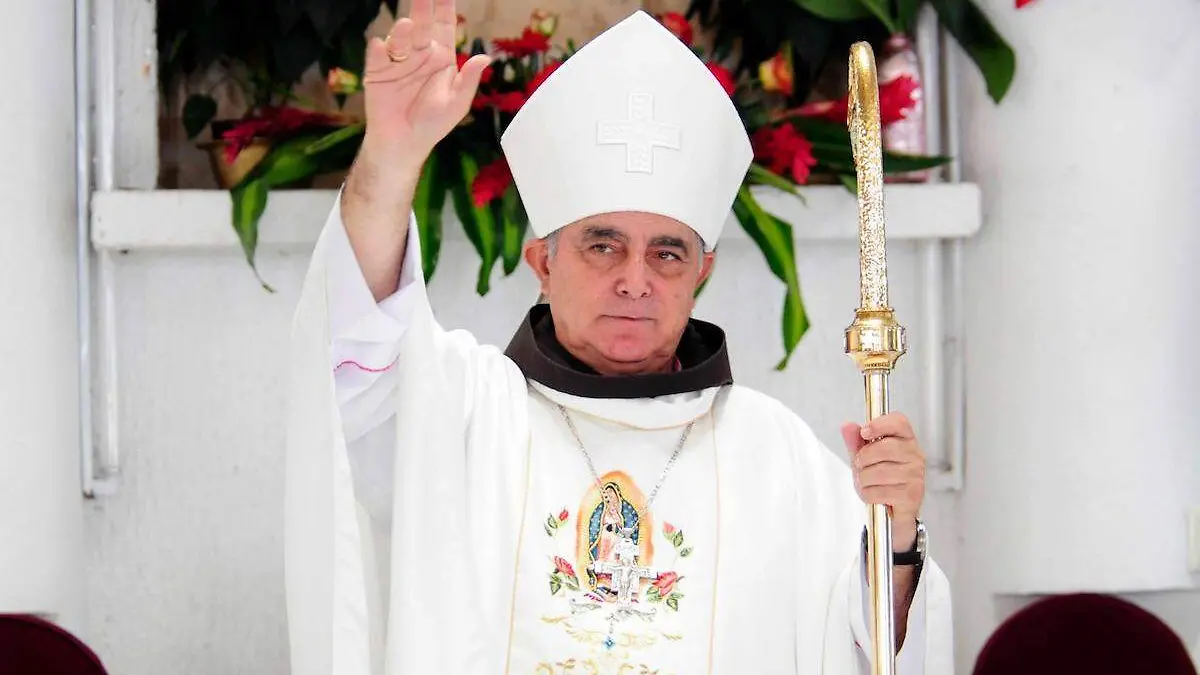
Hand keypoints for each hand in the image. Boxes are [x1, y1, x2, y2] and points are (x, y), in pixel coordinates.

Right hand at [362, 0, 491, 171]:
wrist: (403, 144)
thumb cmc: (433, 124)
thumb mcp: (457, 104)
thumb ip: (469, 81)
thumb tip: (486, 58)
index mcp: (441, 58)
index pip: (445, 26)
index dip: (445, 8)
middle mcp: (419, 54)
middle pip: (423, 25)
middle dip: (423, 7)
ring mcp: (397, 61)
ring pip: (400, 39)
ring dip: (402, 31)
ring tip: (408, 25)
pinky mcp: (377, 72)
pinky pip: (378, 57)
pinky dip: (379, 51)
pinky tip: (381, 47)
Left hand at [840, 412, 925, 551]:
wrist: (891, 512)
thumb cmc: (882, 481)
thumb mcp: (865, 458)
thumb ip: (855, 441)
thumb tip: (847, 426)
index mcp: (906, 440)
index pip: (899, 422)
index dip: (879, 424)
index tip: (864, 432)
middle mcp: (915, 455)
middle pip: (882, 447)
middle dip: (863, 459)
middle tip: (862, 467)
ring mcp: (915, 475)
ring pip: (877, 472)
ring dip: (864, 480)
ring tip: (869, 483)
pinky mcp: (911, 495)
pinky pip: (878, 491)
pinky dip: (868, 495)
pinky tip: (874, 494)